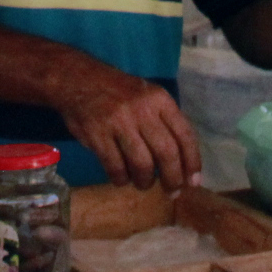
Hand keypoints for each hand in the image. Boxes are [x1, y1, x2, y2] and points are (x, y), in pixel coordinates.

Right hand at [52, 64, 200, 190]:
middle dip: (172, 178)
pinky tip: (122, 178)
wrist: (78, 80)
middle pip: (166, 153)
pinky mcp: (98, 135)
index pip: (185, 134)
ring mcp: (119, 122)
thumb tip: (182, 161)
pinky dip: (121, 179)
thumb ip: (165, 122)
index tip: (193, 182)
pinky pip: (116, 167)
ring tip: (143, 183)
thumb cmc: (119, 92)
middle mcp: (142, 110)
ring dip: (145, 181)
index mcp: (160, 99)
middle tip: (172, 192)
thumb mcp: (148, 96)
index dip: (192, 162)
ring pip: (142, 164)